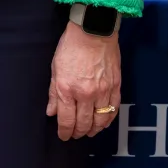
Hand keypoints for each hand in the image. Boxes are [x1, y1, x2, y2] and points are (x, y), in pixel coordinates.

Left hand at [48, 20, 121, 139]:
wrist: (94, 30)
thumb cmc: (71, 46)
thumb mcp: (55, 68)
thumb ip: (53, 93)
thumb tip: (51, 112)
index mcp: (67, 89)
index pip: (66, 120)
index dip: (64, 132)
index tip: (64, 136)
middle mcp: (85, 94)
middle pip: (83, 124)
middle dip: (78, 133)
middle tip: (75, 135)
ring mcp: (103, 91)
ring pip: (100, 120)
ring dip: (94, 129)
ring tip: (89, 131)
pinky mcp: (115, 87)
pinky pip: (113, 110)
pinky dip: (108, 119)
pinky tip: (103, 123)